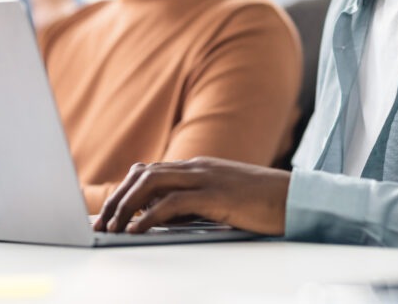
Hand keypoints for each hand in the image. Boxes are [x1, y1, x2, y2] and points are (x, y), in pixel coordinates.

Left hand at [93, 156, 290, 235]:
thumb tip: (160, 220)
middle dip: (117, 198)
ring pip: (151, 183)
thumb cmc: (262, 204)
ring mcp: (206, 178)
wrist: (297, 199)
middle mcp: (196, 167)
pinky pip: (172, 203)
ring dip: (125, 206)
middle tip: (101, 222)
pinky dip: (148, 216)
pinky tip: (135, 230)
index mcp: (197, 168)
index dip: (124, 190)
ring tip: (110, 227)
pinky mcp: (215, 195)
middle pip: (143, 175)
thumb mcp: (221, 202)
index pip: (149, 172)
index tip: (108, 211)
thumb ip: (192, 206)